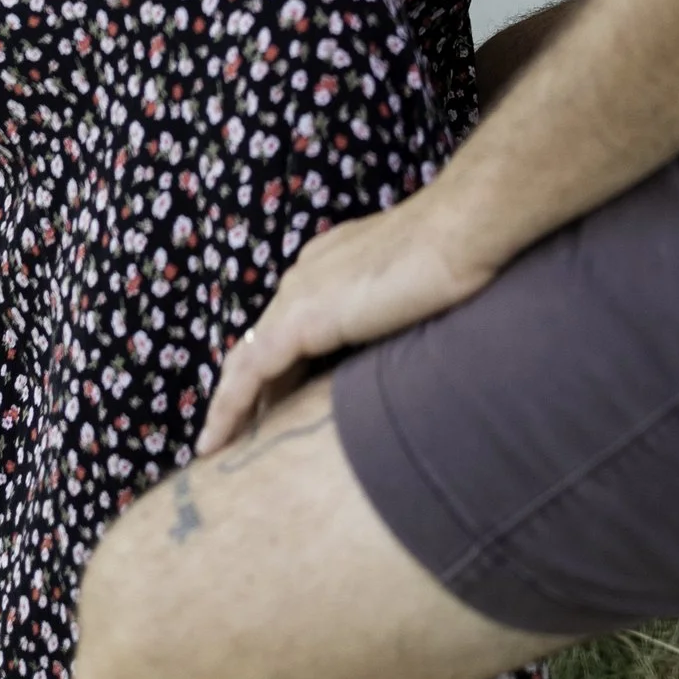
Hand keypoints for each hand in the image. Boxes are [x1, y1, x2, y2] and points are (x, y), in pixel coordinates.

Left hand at [200, 187, 496, 453]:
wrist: (460, 231)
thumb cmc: (454, 257)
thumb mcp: (412, 293)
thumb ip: (388, 317)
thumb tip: (392, 354)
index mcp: (328, 266)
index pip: (289, 325)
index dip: (275, 367)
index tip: (270, 405)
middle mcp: (304, 277)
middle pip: (261, 344)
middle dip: (244, 391)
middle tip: (235, 438)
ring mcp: (299, 296)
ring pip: (247, 361)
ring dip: (231, 405)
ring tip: (218, 447)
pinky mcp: (300, 321)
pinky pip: (251, 375)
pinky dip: (230, 408)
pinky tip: (218, 442)